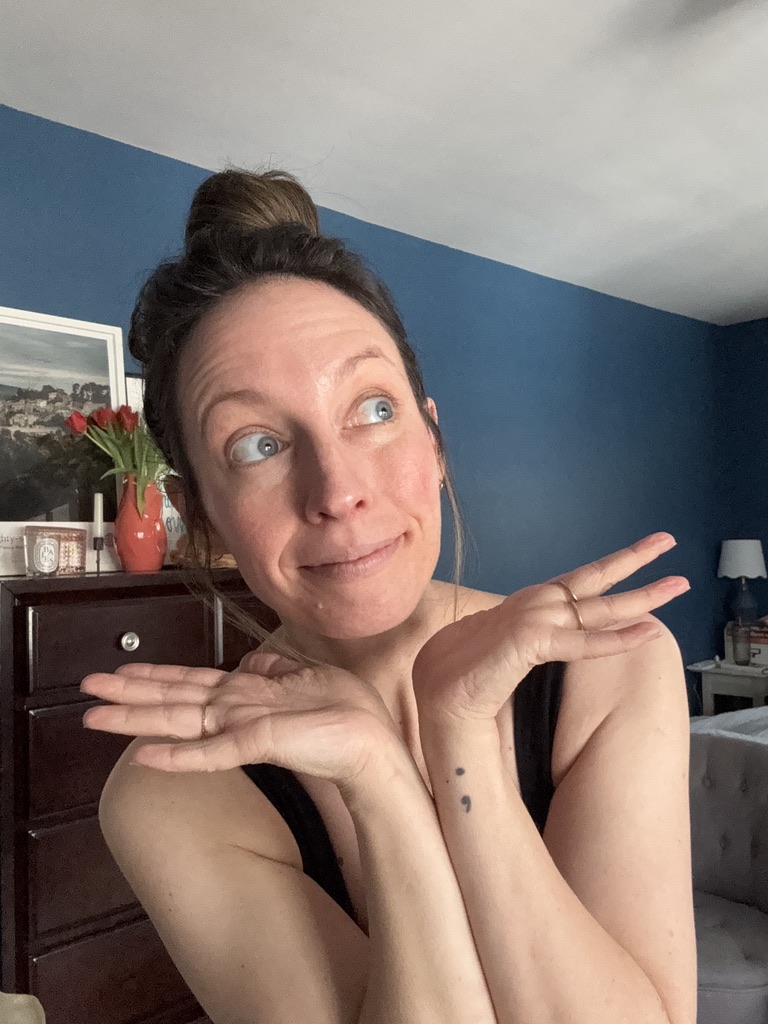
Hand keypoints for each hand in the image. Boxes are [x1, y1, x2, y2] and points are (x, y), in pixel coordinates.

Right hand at [80, 652, 399, 783]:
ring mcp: (243, 728)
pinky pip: (213, 751)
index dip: (156, 676)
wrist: (373, 744)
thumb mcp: (303, 677)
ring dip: (137, 719)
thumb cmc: (342, 713)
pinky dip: (178, 755)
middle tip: (86, 690)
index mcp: (246, 694)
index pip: (192, 682)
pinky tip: (146, 756)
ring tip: (96, 716)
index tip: (122, 671)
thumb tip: (251, 660)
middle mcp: (236, 710)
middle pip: (173, 699)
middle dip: (129, 695)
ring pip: (180, 721)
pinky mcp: (259, 743)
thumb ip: (272, 670)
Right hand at [412, 532, 688, 722]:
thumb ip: (527, 638)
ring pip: (599, 607)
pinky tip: (648, 632)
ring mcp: (534, 620)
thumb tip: (540, 640)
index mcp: (529, 604)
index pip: (578, 581)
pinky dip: (618, 639)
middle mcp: (536, 604)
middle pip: (594, 579)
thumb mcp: (504, 647)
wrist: (442, 696)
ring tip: (677, 585)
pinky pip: (584, 642)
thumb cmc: (465, 674)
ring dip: (642, 596)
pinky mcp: (531, 641)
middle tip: (668, 543)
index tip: (639, 555)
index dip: (611, 567)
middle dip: (634, 560)